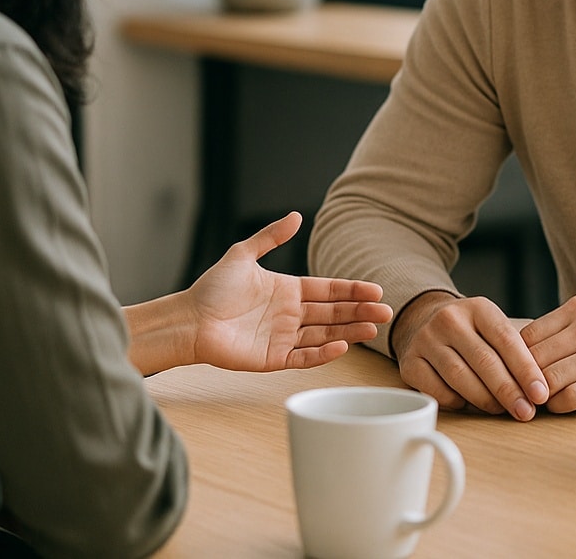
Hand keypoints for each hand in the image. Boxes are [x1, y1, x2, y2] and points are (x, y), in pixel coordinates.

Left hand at [186, 212, 391, 371]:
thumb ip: (271, 237)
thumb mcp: (243, 255)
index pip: (328, 290)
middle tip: (386, 312)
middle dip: (360, 311)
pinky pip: (304, 356)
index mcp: (287, 290)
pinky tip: (343, 345)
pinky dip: (324, 353)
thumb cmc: (212, 288)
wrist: (189, 320)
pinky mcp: (273, 359)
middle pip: (333, 313)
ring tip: (374, 328)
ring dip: (350, 331)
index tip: (375, 290)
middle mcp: (289, 314)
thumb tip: (296, 216)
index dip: (351, 291)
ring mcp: (283, 337)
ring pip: (325, 335)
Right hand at [393, 292, 548, 420]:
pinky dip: (456, 402)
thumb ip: (514, 351)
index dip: (526, 370)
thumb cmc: (470, 332)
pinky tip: (469, 405)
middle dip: (509, 391)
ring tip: (502, 411)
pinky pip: (436, 391)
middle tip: (526, 412)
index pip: (507, 339)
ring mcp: (426, 340)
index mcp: (477, 308)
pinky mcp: (409, 363)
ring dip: (485, 400)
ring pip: (460, 377)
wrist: (423, 320)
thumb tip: (538, 389)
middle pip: (484, 360)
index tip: (541, 394)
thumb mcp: (492, 327)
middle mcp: (449, 319)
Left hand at [520, 295, 575, 412]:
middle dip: (523, 380)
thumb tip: (516, 353)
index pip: (528, 335)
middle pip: (535, 358)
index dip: (514, 359)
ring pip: (550, 378)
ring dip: (539, 395)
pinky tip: (560, 406)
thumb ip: (561, 330)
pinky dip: (559, 405)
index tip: (512, 374)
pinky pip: (573, 396)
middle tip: (518, 394)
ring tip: (538, 401)